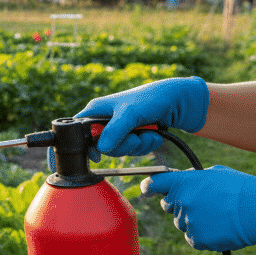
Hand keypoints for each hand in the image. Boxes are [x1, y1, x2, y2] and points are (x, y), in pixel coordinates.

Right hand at [76, 77, 209, 155]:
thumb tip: (100, 149)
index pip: (77, 131)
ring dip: (138, 146)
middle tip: (134, 137)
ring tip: (148, 132)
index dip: (81, 145)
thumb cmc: (151, 98)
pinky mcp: (132, 136)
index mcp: (96, 111)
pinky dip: (146, 146)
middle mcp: (105, 121)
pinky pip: (134, 151)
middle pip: (101, 147)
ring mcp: (119, 130)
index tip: (91, 156)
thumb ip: (114, 131)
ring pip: (120, 151)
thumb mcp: (130, 113)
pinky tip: (153, 135)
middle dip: (122, 146)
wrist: (178, 101)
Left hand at [140, 166, 255, 254]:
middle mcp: (181, 202)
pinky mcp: (197, 240)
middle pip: (168, 205)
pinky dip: (202, 235)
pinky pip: (192, 238)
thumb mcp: (216, 173)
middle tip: (202, 202)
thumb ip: (193, 179)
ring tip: (219, 215)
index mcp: (184, 182)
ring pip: (182, 223)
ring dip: (194, 220)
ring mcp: (188, 222)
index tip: (146, 189)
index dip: (148, 186)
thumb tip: (182, 183)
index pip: (154, 184)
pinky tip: (220, 228)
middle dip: (179, 203)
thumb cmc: (242, 189)